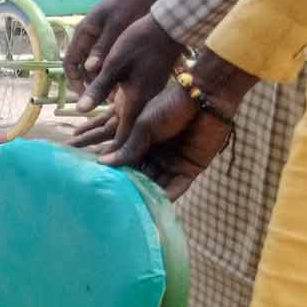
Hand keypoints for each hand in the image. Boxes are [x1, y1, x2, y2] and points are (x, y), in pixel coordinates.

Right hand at [65, 0, 163, 99]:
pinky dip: (115, 72)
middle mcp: (90, 38)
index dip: (74, 81)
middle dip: (92, 84)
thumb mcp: (115, 26)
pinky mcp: (116, 39)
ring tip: (118, 94)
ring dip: (104, 80)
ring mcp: (103, 38)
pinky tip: (127, 80)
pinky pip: (110, 60)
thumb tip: (89, 70)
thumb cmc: (129, 2)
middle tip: (106, 99)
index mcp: (84, 33)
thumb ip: (102, 48)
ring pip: (98, 65)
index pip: (70, 63)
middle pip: (84, 68)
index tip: (85, 95)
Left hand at [67, 15, 184, 153]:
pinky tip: (88, 120)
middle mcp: (140, 105)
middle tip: (72, 154)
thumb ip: (98, 88)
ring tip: (74, 140)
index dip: (111, 154)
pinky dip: (103, 117)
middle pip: (116, 133)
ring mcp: (140, 98)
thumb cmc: (142, 42)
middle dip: (94, 144)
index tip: (95, 167)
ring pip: (116, 123)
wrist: (167, 28)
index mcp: (136, 102)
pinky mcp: (138, 90)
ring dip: (96, 131)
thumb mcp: (116, 63)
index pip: (123, 137)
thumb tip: (79, 110)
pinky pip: (120, 112)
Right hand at [68, 48, 255, 198]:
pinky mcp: (189, 169)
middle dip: (129, 187)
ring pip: (156, 184)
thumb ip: (127, 147)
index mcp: (142, 140)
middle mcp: (156, 153)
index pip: (125, 161)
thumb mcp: (143, 126)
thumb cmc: (171, 105)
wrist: (205, 98)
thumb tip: (103, 163)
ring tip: (129, 207)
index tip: (100, 183)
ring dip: (145, 195)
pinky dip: (165, 197)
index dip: (115, 172)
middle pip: (140, 175)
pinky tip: (152, 207)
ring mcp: (172, 162)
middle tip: (112, 200)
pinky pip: (175, 187)